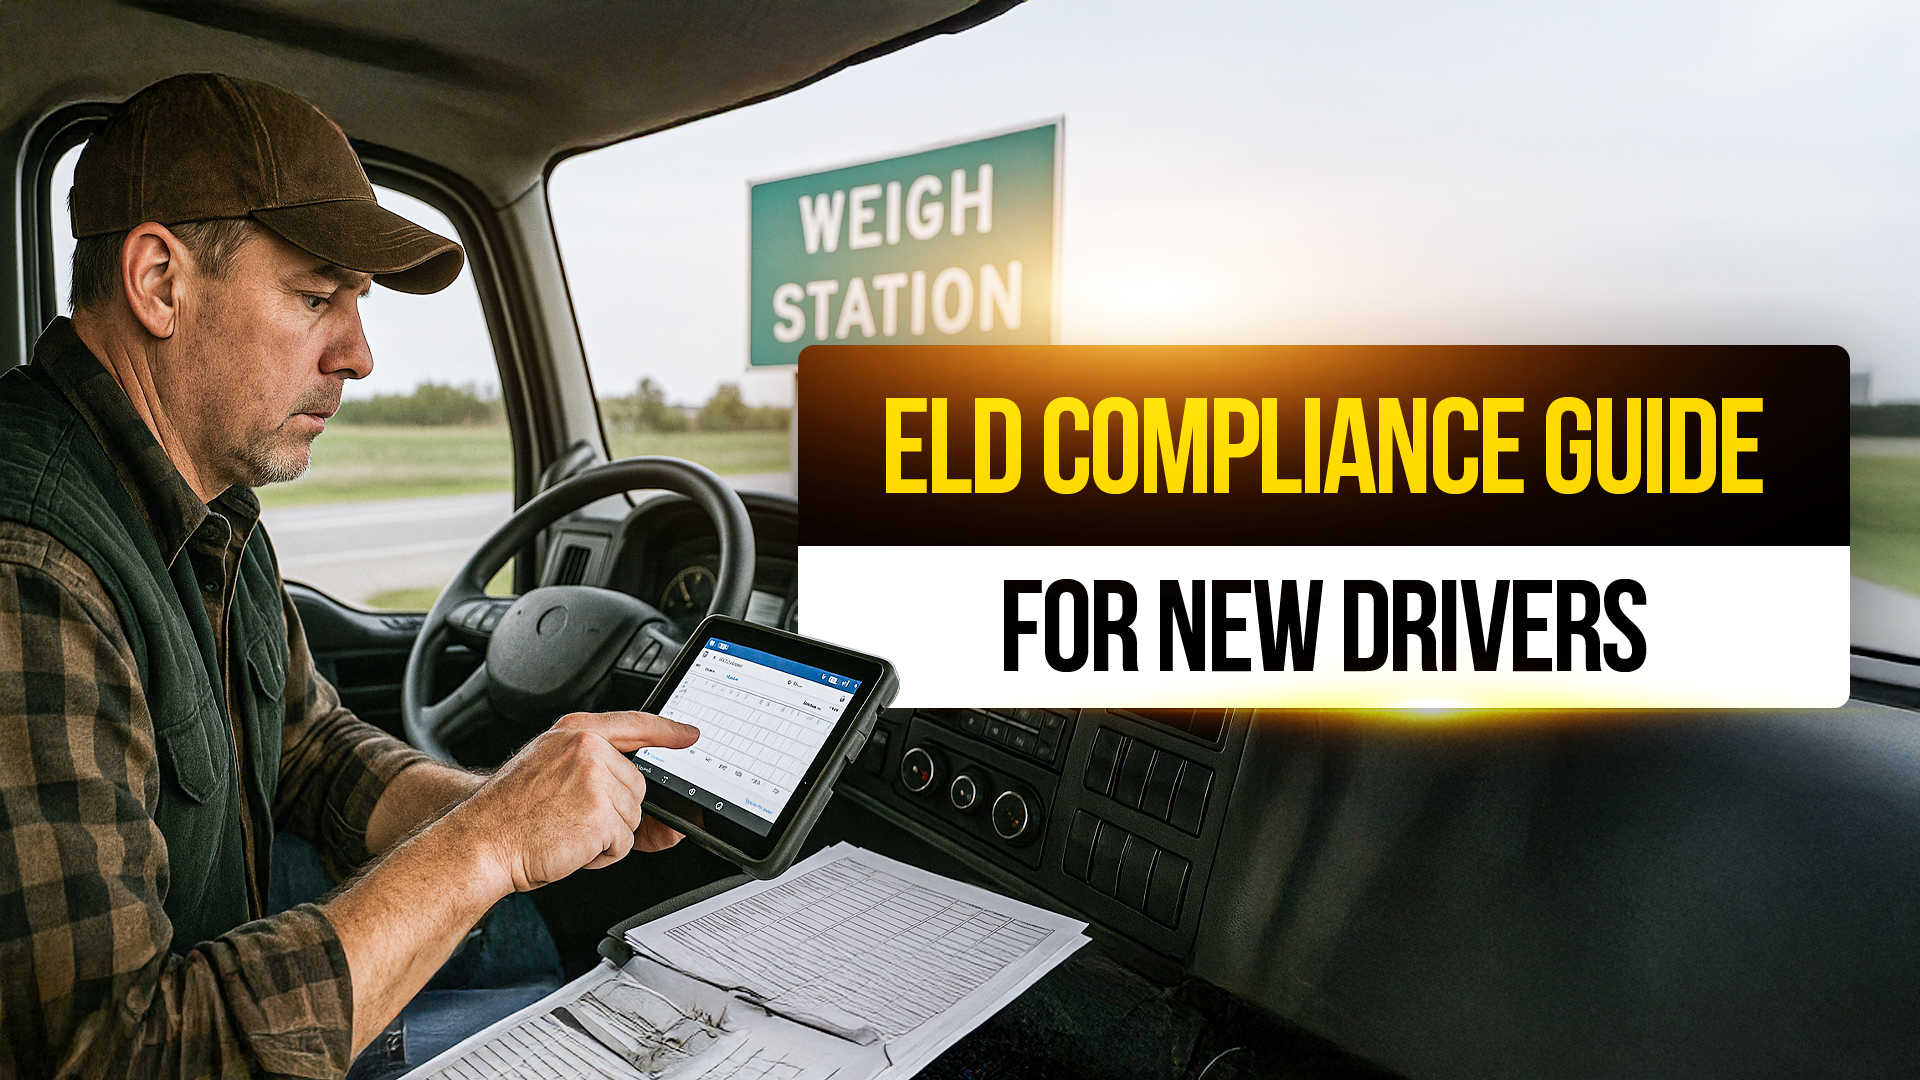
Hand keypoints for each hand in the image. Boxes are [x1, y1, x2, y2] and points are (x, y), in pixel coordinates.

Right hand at [444, 711, 697, 893]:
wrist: (480, 841)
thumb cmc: (509, 814)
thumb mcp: (553, 777)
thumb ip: (605, 780)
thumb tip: (664, 820)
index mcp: (574, 733)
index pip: (634, 724)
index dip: (667, 731)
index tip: (689, 735)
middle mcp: (587, 749)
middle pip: (637, 786)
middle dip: (614, 812)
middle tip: (570, 818)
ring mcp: (594, 779)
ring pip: (633, 816)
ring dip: (606, 835)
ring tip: (565, 830)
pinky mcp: (600, 813)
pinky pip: (624, 842)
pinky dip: (602, 854)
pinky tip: (570, 844)